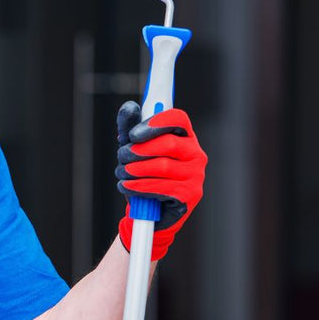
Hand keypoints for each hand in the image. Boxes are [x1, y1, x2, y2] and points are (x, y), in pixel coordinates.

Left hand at [115, 100, 206, 260]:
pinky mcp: (190, 195)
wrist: (147, 212)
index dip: (156, 122)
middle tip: (122, 155)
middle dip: (139, 149)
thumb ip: (130, 127)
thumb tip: (129, 107)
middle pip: (169, 143)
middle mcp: (195, 154)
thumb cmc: (143, 175)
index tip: (134, 133)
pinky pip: (162, 187)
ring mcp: (196, 175)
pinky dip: (139, 186)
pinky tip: (127, 186)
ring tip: (122, 173)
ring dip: (134, 169)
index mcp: (184, 137)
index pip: (178, 119)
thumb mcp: (133, 149)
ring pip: (163, 166)